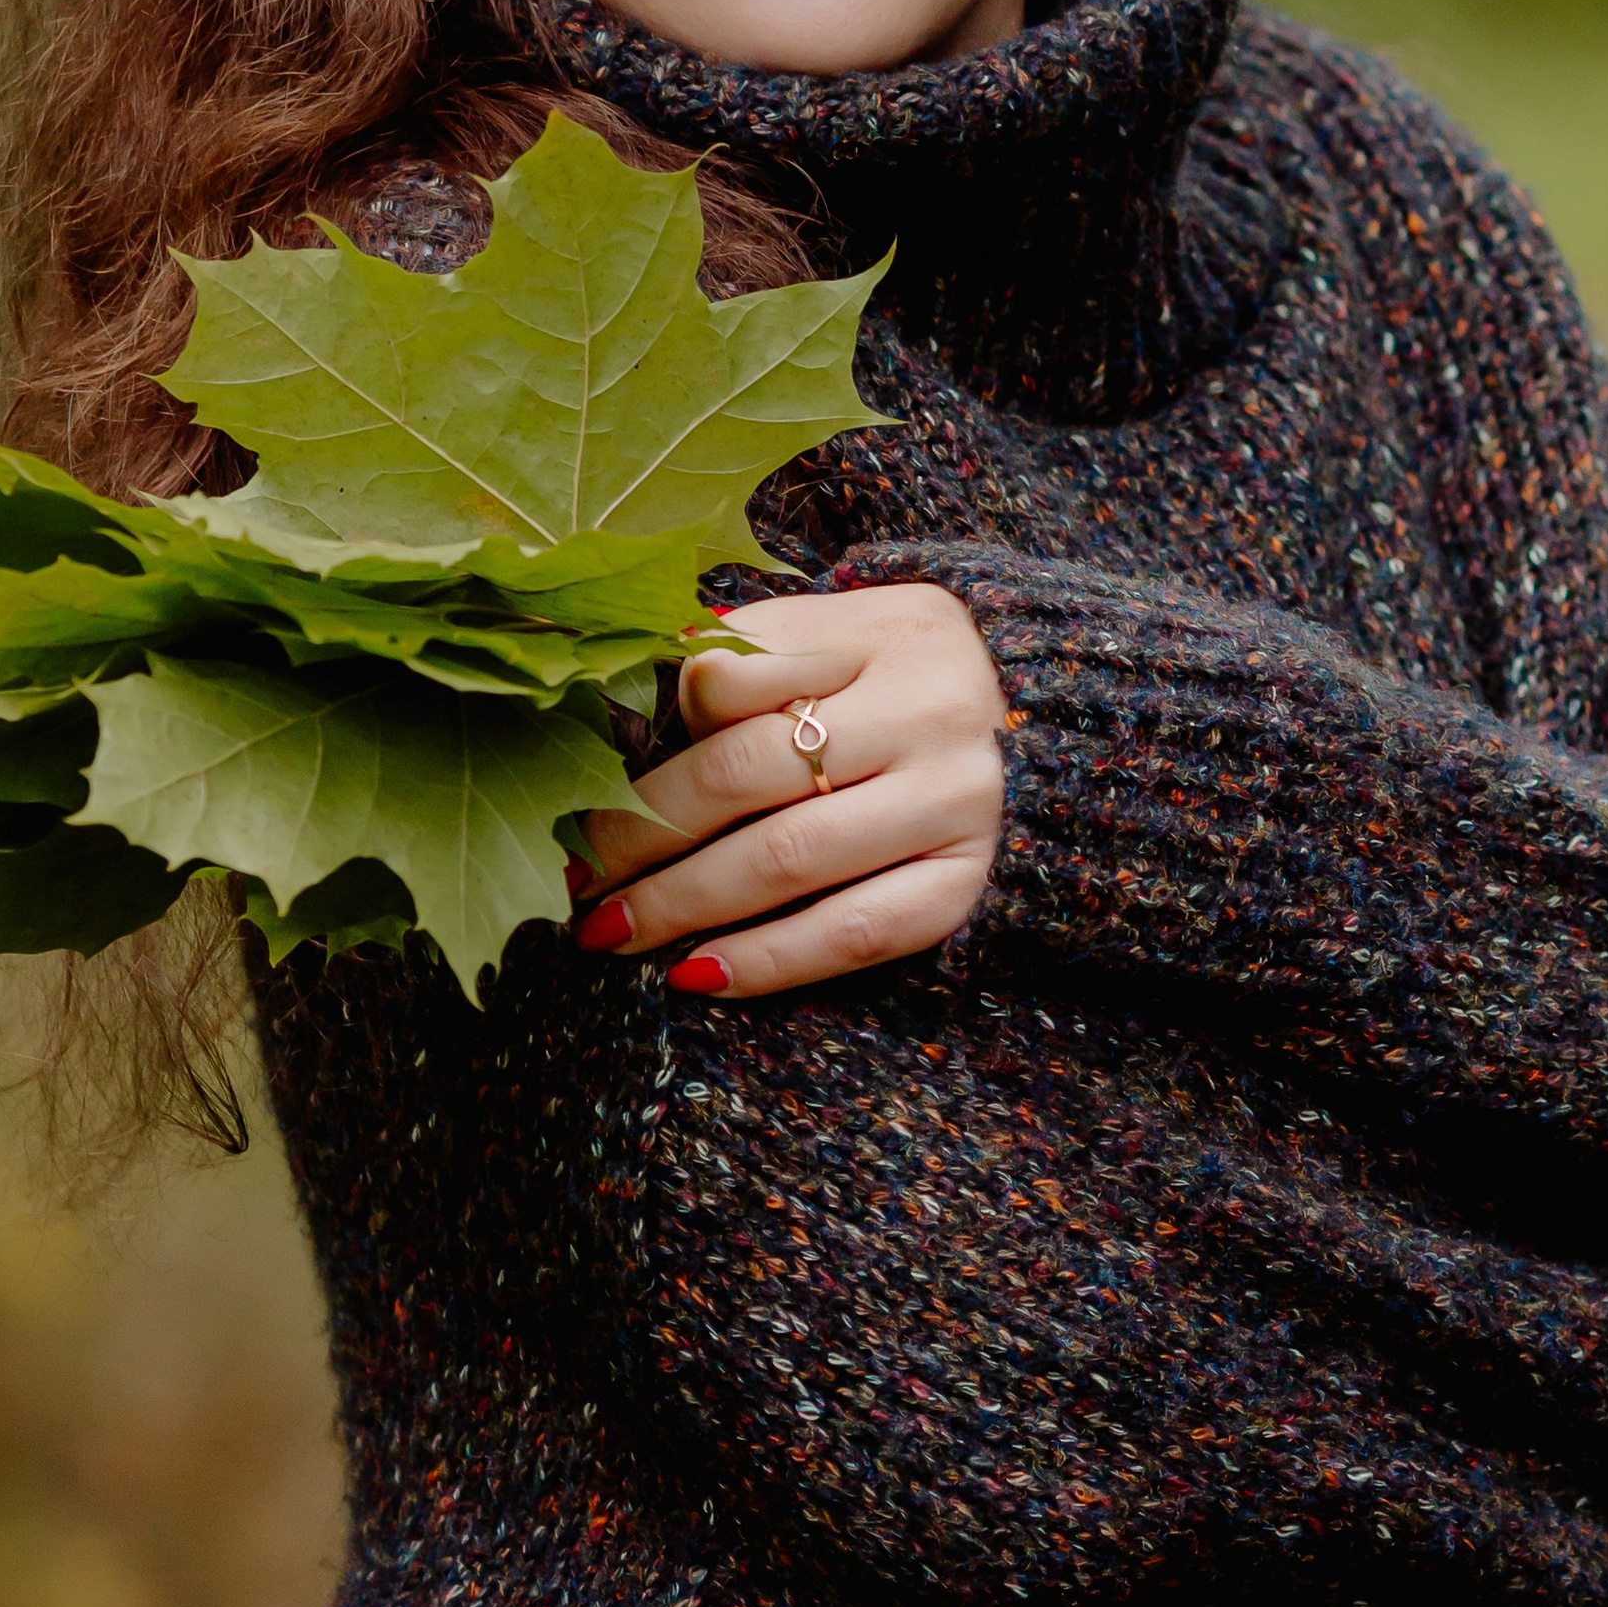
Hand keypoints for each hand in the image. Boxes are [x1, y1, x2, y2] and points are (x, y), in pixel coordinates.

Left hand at [569, 582, 1006, 998]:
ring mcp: (956, 800)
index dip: (656, 729)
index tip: (582, 777)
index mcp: (884, 633)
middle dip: (644, 834)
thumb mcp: (828, 631)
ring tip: (609, 934)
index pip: (739, 677)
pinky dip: (771, 961)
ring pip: (793, 862)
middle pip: (751, 776)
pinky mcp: (963, 880)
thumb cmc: (888, 673)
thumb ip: (740, 651)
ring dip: (686, 905)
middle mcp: (931, 710)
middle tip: (574, 876)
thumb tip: (616, 686)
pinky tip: (700, 976)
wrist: (1033, 718)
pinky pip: (856, 934)